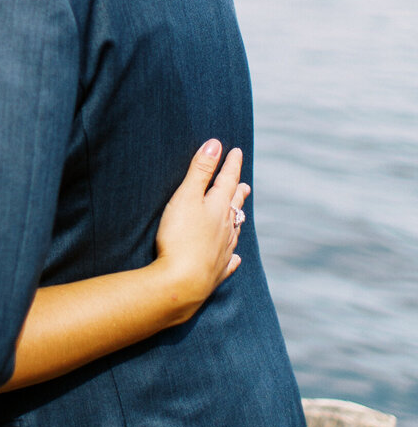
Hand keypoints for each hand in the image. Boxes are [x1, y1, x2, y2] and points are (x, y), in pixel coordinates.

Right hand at [154, 139, 249, 323]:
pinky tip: (235, 258)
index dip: (231, 165)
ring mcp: (223, 251)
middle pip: (234, 206)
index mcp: (218, 207)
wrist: (182, 282)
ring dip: (237, 220)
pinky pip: (229, 261)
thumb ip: (200, 171)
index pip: (227, 180)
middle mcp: (226, 228)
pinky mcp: (215, 271)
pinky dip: (233, 256)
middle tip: (245, 185)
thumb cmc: (180, 236)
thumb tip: (216, 145)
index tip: (237, 152)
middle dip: (238, 193)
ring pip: (234, 231)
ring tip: (240, 214)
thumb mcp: (186, 197)